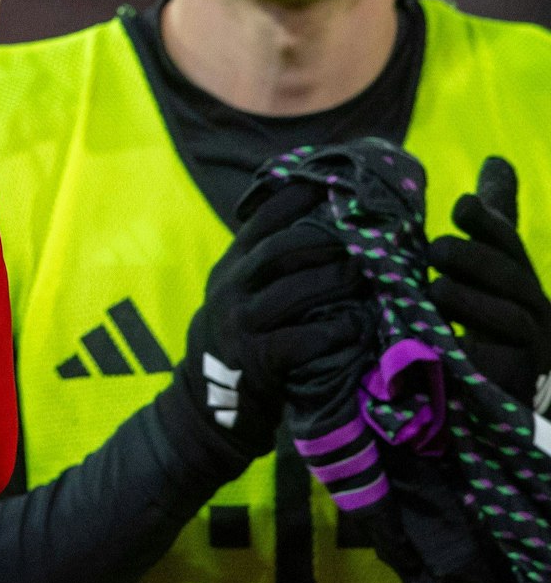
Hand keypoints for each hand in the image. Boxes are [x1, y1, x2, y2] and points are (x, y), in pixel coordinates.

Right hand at [156, 182, 370, 470]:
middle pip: (283, 249)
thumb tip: (326, 226)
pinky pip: (304, 339)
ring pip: (297, 291)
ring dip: (340, 280)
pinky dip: (336, 331)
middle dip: (330, 239)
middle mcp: (231, 288)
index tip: (336, 179)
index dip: (299, 197)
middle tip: (370, 235)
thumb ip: (267, 265)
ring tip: (374, 276)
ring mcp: (242, 323)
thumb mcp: (240, 294)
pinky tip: (360, 326)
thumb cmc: (242, 339)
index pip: (264, 220)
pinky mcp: (258, 359)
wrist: (207, 403)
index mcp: (231, 266)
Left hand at [430, 156, 550, 410]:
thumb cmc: (491, 316)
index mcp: (523, 279)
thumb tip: (497, 159)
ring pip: (507, 316)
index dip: (489, 224)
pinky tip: (442, 340)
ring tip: (435, 291)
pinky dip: (467, 348)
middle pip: (510, 276)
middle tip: (435, 251)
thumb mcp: (489, 265)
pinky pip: (493, 360)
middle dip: (470, 258)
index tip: (462, 206)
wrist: (509, 390)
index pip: (510, 245)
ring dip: (464, 299)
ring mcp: (531, 348)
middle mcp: (536, 311)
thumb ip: (492, 221)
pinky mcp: (514, 380)